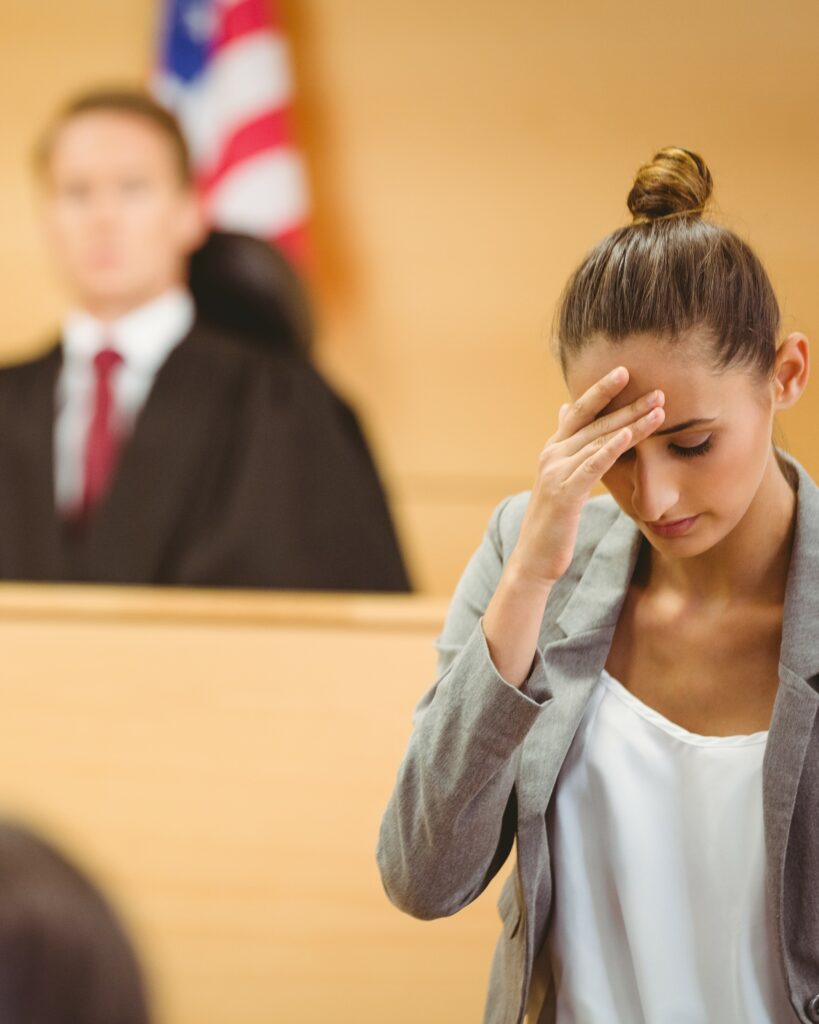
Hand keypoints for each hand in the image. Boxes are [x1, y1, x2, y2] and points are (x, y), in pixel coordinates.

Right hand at [508, 366, 664, 589]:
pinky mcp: (565, 493)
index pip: (580, 411)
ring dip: (630, 423)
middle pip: (595, 422)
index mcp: (554, 449)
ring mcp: (556, 472)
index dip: (602, 390)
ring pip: (599, 440)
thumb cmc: (553, 521)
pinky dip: (611, 448)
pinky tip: (629, 434)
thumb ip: (566, 444)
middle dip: (627, 403)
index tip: (626, 371)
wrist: (534, 558)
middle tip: (657, 389)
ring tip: (658, 409)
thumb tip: (565, 409)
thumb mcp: (558, 477)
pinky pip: (592, 465)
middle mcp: (552, 454)